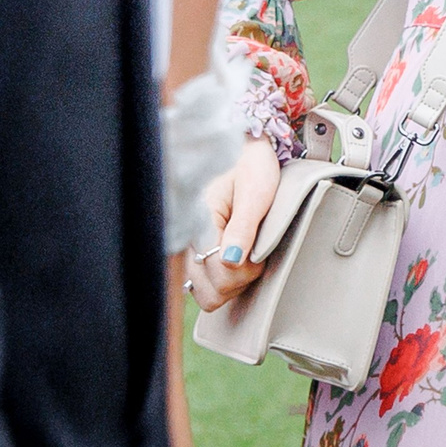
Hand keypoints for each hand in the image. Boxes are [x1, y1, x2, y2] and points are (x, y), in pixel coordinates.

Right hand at [190, 137, 281, 307]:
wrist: (243, 151)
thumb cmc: (250, 166)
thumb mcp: (255, 191)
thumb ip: (243, 227)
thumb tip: (231, 262)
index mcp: (198, 222)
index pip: (218, 274)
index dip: (245, 270)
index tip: (258, 249)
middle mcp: (186, 241)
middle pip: (210, 293)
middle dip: (238, 280)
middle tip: (254, 252)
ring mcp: (188, 251)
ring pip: (207, 295)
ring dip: (231, 283)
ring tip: (246, 254)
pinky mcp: (194, 255)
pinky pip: (206, 286)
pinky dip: (224, 282)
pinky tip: (235, 260)